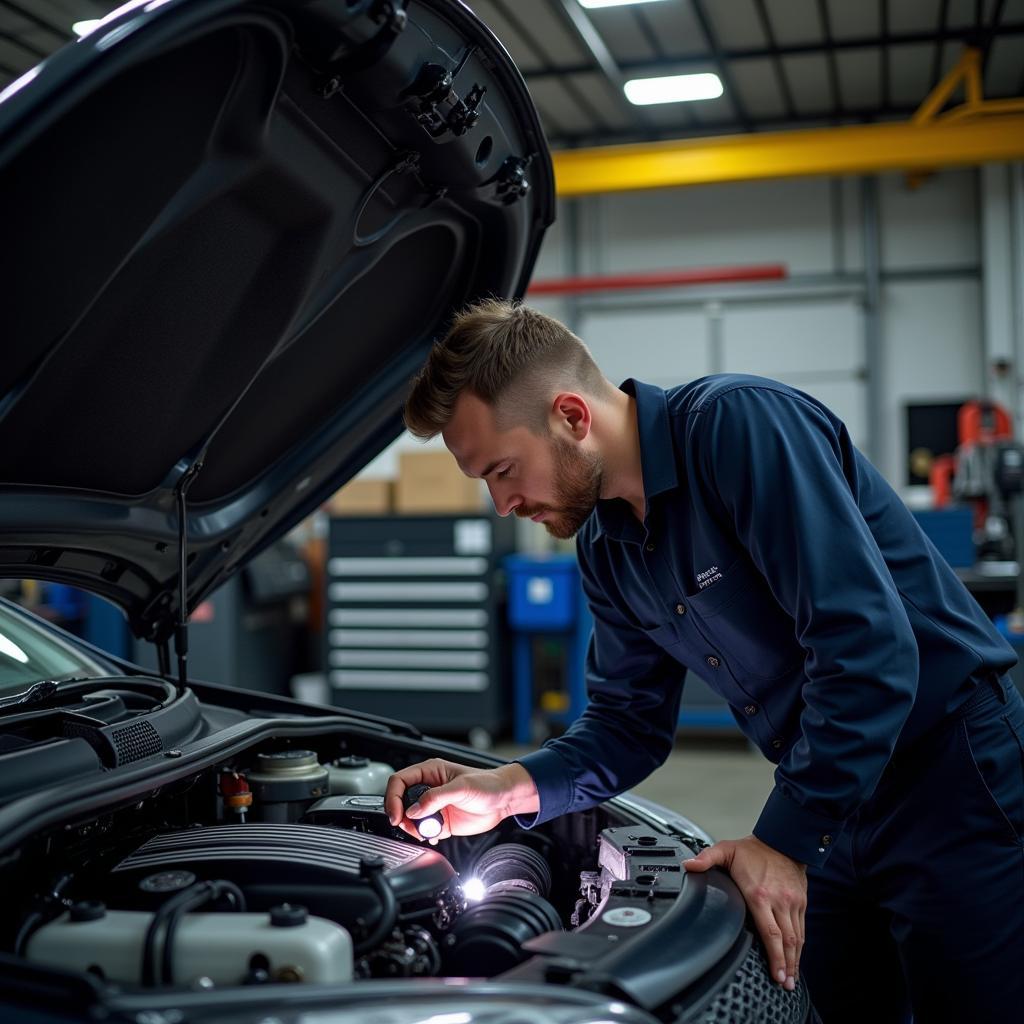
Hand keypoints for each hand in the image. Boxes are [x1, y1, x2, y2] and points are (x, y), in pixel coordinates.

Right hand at [384, 758, 538, 842]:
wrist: (503, 800)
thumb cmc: (487, 784)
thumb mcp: (461, 787)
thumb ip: (436, 798)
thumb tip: (414, 810)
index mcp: (429, 772)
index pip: (399, 782)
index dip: (393, 798)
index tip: (396, 815)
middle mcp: (428, 789)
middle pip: (401, 802)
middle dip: (402, 816)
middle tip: (411, 826)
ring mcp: (434, 806)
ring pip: (410, 819)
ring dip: (413, 828)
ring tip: (427, 830)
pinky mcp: (441, 822)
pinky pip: (423, 831)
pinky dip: (424, 835)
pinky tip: (434, 835)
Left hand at [683, 834, 806, 991]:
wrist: (782, 839)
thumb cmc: (752, 850)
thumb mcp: (725, 849)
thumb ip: (706, 859)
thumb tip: (688, 866)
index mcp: (759, 893)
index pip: (769, 931)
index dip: (774, 955)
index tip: (775, 973)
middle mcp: (779, 901)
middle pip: (785, 940)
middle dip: (785, 965)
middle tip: (784, 985)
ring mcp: (792, 902)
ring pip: (796, 937)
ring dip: (794, 960)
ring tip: (790, 979)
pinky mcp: (800, 902)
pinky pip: (801, 928)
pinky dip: (799, 946)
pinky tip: (795, 958)